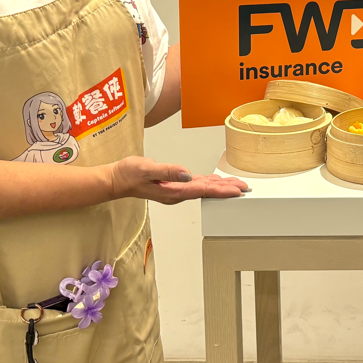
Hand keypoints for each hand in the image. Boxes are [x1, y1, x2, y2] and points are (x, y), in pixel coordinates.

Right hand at [107, 156, 248, 204]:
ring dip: (220, 187)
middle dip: (227, 190)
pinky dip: (208, 183)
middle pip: (208, 192)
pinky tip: (214, 181)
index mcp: (174, 190)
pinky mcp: (173, 185)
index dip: (222, 190)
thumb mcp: (147, 169)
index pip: (203, 190)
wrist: (117, 180)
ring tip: (235, 186)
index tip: (238, 190)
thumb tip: (187, 173)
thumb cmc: (129, 174)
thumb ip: (167, 171)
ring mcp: (176, 190)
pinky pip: (196, 185)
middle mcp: (178, 193)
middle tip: (245, 188)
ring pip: (203, 189)